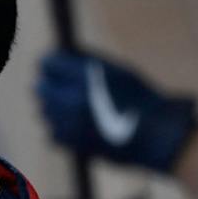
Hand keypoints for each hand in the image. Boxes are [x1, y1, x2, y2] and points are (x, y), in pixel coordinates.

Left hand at [35, 50, 197, 172]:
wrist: (157, 137)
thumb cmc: (143, 100)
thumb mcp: (119, 71)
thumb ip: (89, 61)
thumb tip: (66, 54)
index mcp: (86, 76)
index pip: (49, 63)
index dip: (52, 63)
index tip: (55, 66)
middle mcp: (73, 98)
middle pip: (41, 88)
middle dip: (50, 85)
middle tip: (60, 87)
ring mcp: (69, 123)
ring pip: (45, 111)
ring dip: (55, 108)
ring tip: (75, 109)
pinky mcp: (70, 143)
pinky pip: (53, 132)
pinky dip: (62, 130)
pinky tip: (79, 128)